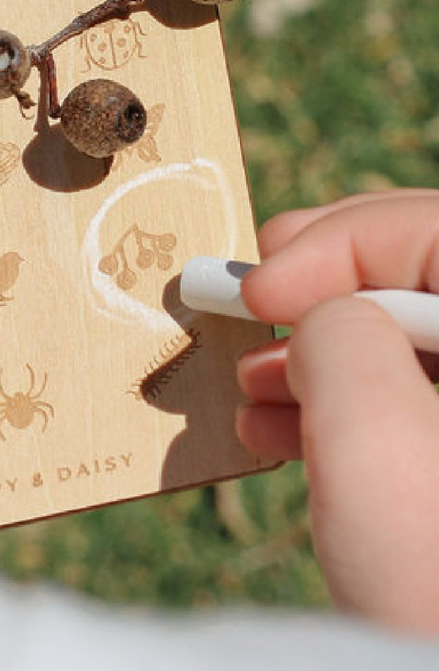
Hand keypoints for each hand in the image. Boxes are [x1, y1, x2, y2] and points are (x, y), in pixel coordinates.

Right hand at [236, 190, 438, 633]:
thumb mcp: (374, 438)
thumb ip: (334, 331)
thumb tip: (315, 316)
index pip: (434, 232)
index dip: (338, 243)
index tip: (256, 290)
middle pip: (424, 279)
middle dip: (323, 291)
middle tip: (250, 304)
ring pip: (410, 344)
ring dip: (319, 355)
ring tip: (251, 391)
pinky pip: (410, 405)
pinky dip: (340, 408)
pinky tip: (279, 433)